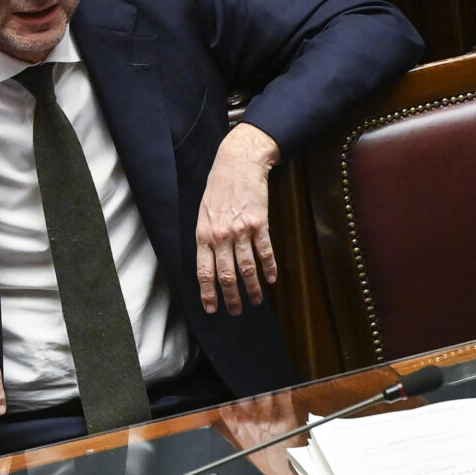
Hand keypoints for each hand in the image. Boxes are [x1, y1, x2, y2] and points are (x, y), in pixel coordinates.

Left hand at [195, 122, 279, 314]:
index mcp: (203, 234)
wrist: (239, 163)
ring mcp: (241, 231)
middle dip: (231, 298)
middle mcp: (220, 236)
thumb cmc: (218, 187)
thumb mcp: (203, 212)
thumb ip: (206, 237)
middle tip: (236, 311)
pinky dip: (269, 268)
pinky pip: (265, 252)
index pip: (204, 272)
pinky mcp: (259, 224)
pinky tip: (272, 279)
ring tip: (256, 300)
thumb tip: (209, 262)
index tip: (212, 309)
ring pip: (247, 269)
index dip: (208, 293)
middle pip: (226, 276)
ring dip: (253, 289)